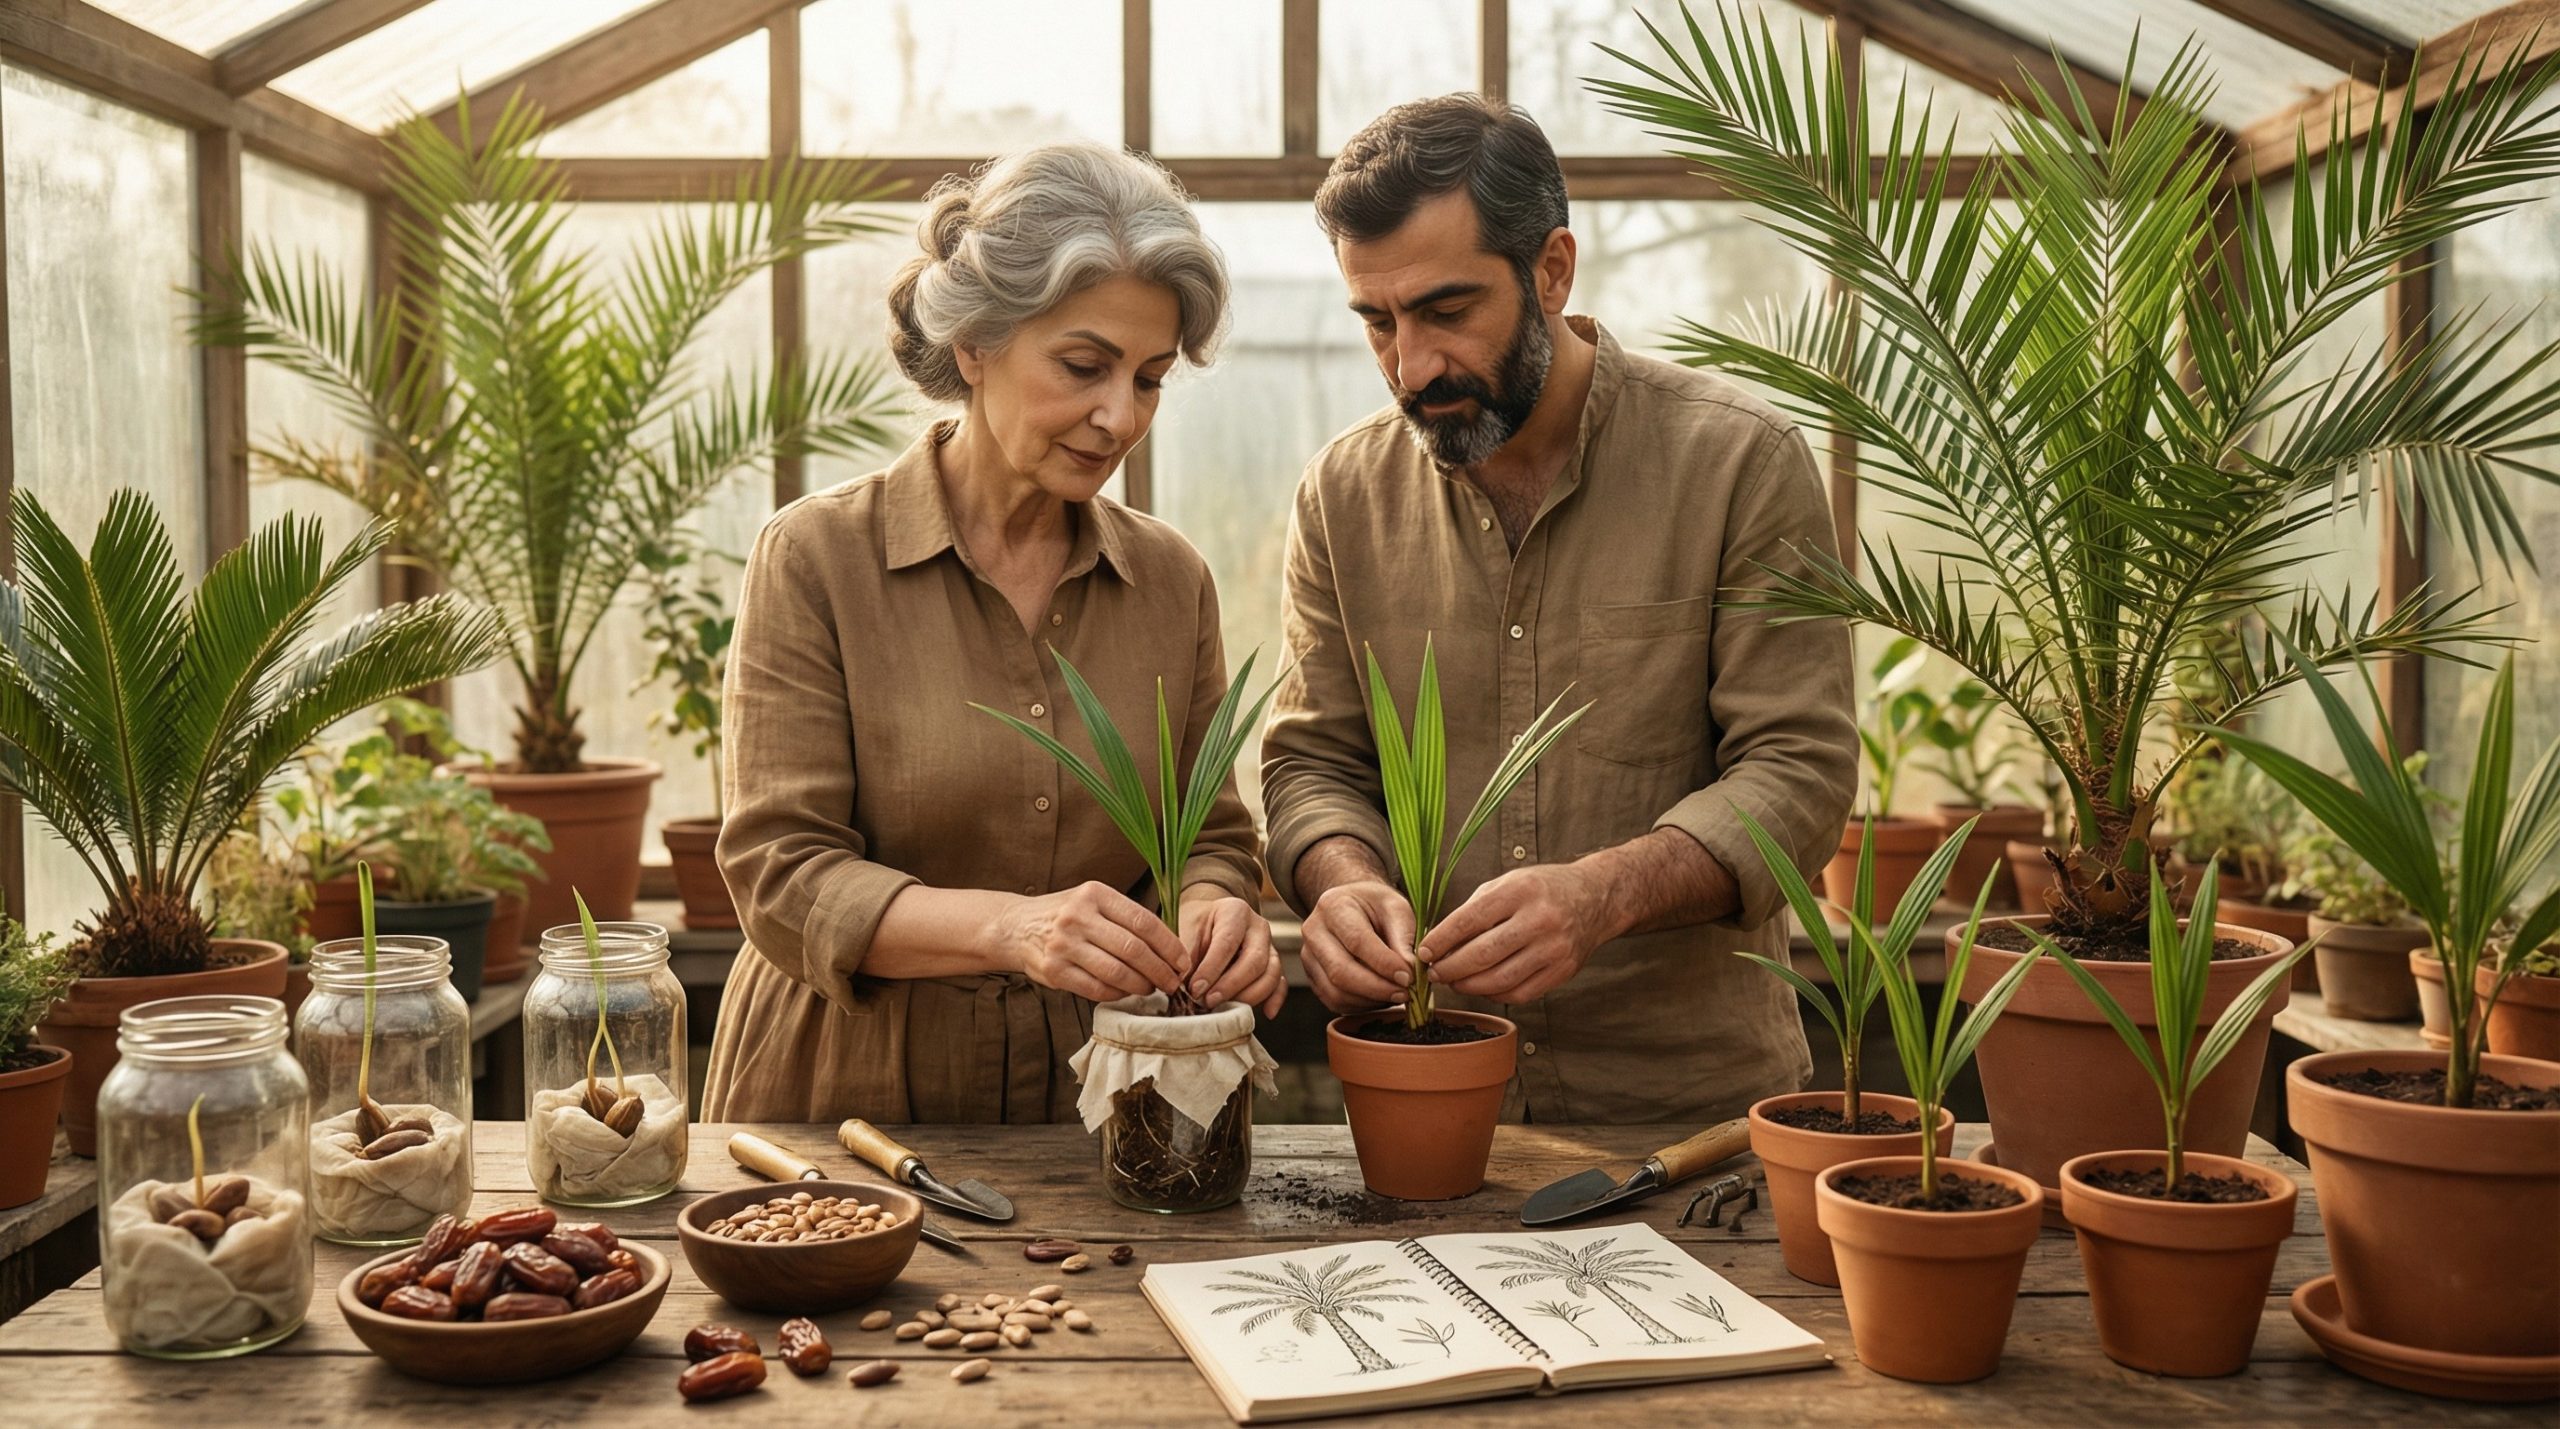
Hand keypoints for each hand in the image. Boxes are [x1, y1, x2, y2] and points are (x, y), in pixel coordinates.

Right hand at [990, 882, 1189, 1002]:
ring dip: (1141, 985)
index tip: (1183, 961)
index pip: (1144, 921)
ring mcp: (1063, 944)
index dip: (1169, 945)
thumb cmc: (1066, 914)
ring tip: (1151, 988)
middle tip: (1173, 982)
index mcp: (1094, 894)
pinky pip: (1096, 988)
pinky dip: (1117, 994)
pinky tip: (1125, 992)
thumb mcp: (1093, 901)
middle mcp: (1078, 916)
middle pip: (1133, 949)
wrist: (1016, 927)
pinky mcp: (1054, 970)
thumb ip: (1125, 917)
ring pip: (1116, 972)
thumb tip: (1170, 947)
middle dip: (1160, 970)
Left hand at [1178, 894, 1285, 1017]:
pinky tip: (1266, 1013)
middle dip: (1231, 986)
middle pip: (1255, 960)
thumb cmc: (1196, 925)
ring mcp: (1270, 946)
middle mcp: (1258, 927)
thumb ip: (1185, 954)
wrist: (1208, 919)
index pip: (1227, 943)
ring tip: (1225, 1009)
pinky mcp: (1273, 965)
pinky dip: (1275, 999)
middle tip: (1208, 1002)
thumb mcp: (1185, 929)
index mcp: (1235, 912)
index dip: (1211, 969)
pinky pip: (1280, 983)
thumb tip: (1181, 983)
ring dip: (1248, 996)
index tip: (1195, 989)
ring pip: (1271, 974)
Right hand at [1300, 879, 1415, 1013]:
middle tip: (1405, 993)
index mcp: (1333, 906)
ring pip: (1335, 992)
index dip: (1383, 963)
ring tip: (1397, 995)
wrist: (1353, 906)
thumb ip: (1403, 938)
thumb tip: (1409, 972)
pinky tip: (1381, 997)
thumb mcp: (1396, 908)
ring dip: (1371, 1000)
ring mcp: (1308, 956)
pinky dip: (1361, 1006)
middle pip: (1340, 971)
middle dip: (1377, 988)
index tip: (1408, 977)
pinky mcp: (1312, 976)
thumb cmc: (1376, 907)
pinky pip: (1334, 1001)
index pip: (1356, 941)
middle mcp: (1313, 931)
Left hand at [1422, 863, 1619, 1003]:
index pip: (1470, 920)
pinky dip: (1494, 994)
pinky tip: (1481, 986)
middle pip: (1483, 954)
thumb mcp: (1507, 883)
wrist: (1594, 898)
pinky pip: (1519, 993)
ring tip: (1454, 981)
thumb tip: (1438, 943)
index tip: (1424, 951)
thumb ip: (1474, 910)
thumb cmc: (1541, 889)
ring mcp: (1554, 949)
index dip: (1441, 940)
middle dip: (1450, 968)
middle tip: (1433, 972)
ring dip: (1468, 985)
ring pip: (1499, 980)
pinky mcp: (1563, 971)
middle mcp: (1540, 920)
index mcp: (1520, 891)